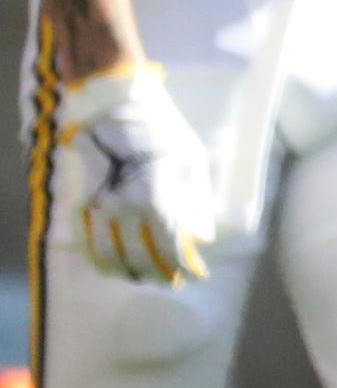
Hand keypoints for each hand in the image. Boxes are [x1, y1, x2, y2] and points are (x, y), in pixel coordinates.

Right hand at [59, 63, 215, 283]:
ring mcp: (100, 207)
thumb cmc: (161, 129)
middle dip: (158, 273)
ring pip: (113, 256)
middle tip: (170, 282)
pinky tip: (114, 267)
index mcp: (157, 196)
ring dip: (130, 271)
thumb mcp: (192, 159)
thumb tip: (203, 238)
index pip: (170, 247)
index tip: (191, 277)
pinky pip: (90, 243)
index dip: (181, 267)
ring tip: (145, 278)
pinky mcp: (81, 202)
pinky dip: (103, 260)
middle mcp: (126, 207)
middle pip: (141, 257)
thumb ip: (196, 201)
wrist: (113, 105)